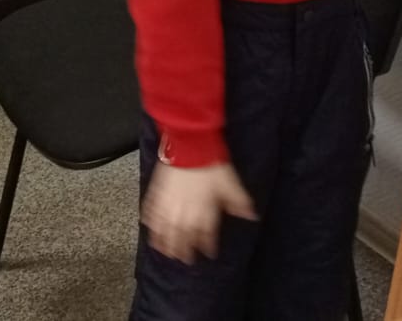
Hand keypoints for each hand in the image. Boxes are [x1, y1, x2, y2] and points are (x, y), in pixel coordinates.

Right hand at [142, 163, 256, 262]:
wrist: (188, 142)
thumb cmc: (210, 161)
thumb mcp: (230, 182)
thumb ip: (239, 201)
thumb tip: (251, 215)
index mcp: (204, 209)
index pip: (205, 233)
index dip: (207, 244)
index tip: (208, 253)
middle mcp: (185, 209)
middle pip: (182, 235)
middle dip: (183, 249)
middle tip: (183, 258)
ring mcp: (169, 201)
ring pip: (165, 227)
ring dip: (165, 241)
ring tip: (165, 251)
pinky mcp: (157, 191)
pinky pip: (152, 211)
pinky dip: (151, 222)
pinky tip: (150, 228)